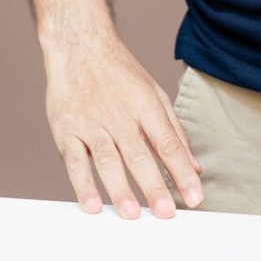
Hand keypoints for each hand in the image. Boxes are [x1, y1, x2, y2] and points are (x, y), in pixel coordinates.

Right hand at [43, 31, 202, 219]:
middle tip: (167, 214)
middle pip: (139, 154)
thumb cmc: (119, 73)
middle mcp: (119, 114)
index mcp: (145, 105)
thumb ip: (173, 131)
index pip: (168, 143)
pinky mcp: (66, 130)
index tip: (194, 197)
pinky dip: (82, 184)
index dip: (182, 171)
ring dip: (120, 189)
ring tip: (132, 214)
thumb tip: (194, 166)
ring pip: (107, 159)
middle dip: (154, 186)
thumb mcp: (153, 93)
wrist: (79, 45)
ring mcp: (91, 122)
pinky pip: (75, 160)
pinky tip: (92, 205)